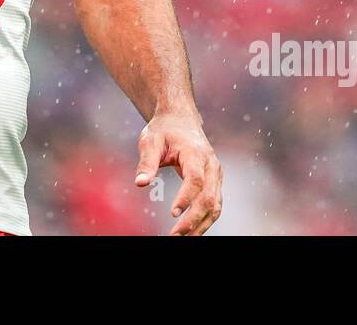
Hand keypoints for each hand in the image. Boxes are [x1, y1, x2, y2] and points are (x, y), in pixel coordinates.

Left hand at [133, 110, 221, 235]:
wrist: (180, 119)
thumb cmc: (163, 129)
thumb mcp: (150, 141)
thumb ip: (146, 162)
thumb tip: (140, 183)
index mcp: (195, 153)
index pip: (196, 180)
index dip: (186, 198)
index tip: (172, 213)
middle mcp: (211, 165)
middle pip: (209, 197)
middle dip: (193, 219)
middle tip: (174, 234)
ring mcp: (216, 174)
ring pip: (216, 205)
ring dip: (201, 224)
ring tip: (183, 238)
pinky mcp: (215, 181)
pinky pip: (215, 204)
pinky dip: (205, 219)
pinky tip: (192, 231)